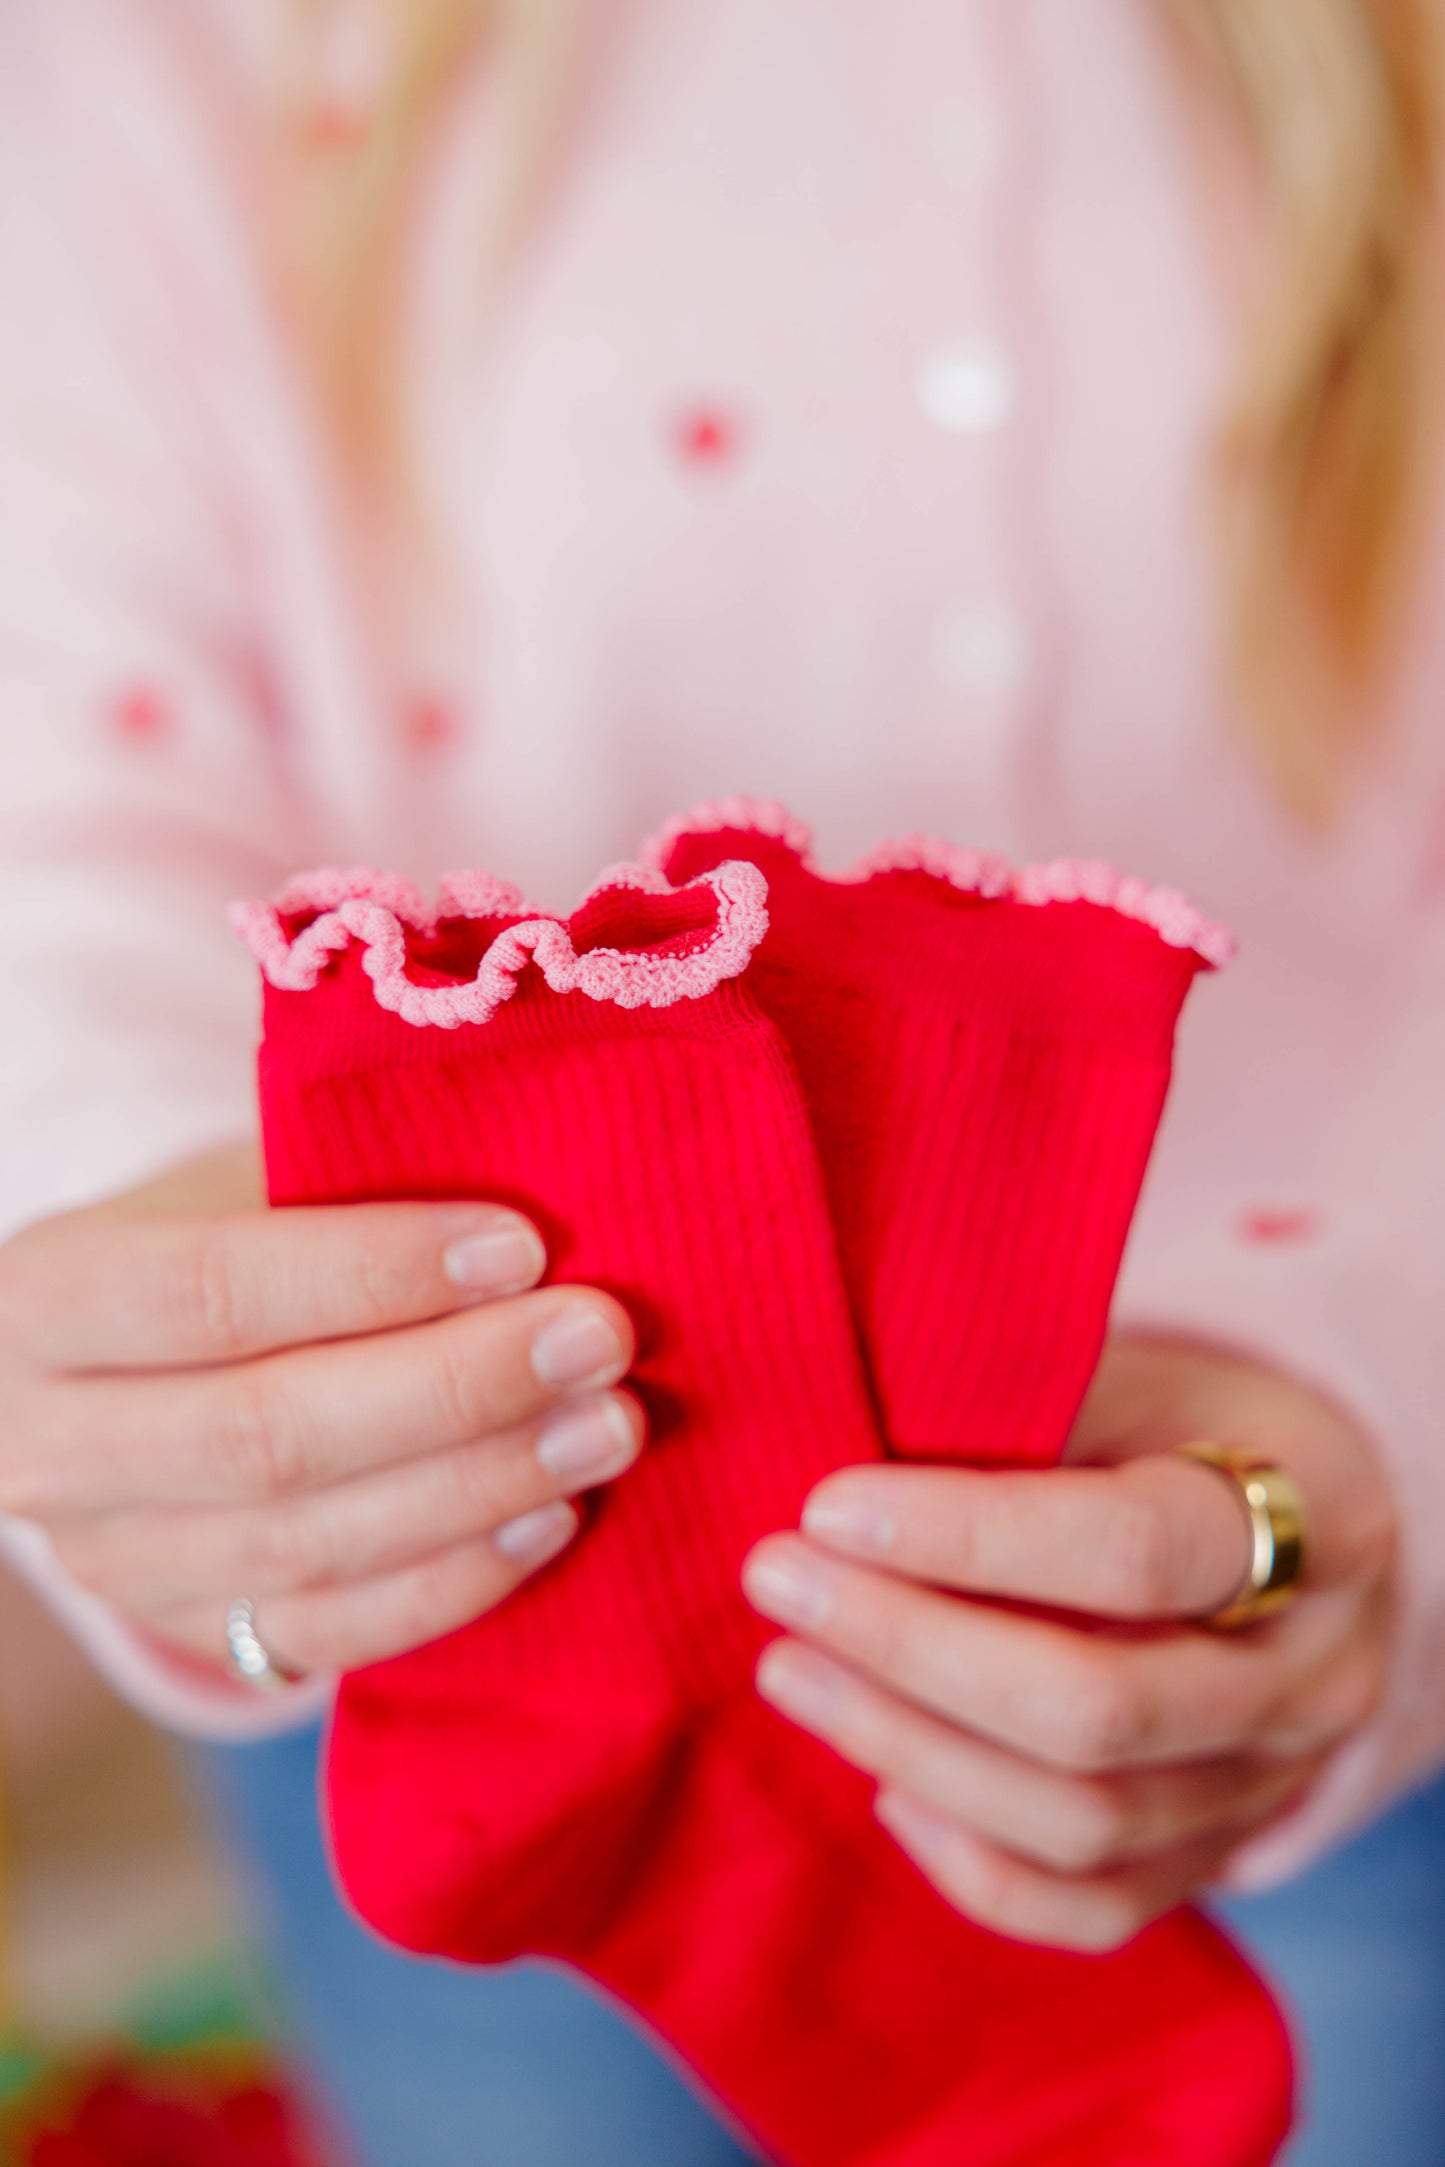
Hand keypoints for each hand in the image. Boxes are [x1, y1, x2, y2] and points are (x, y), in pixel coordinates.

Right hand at [0, 1144, 641, 1678]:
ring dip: (478, 1487)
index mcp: (48, 1301)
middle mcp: (51, 1447)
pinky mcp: (196, 1633)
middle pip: (265, 1434)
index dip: (372, 1272)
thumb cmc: (221, 1234)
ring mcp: (115, 1562)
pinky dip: (450, 1583)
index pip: (210, 1291)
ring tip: (604, 1427)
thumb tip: (535, 1220)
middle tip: (597, 1340)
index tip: (522, 1246)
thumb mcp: (240, 1182)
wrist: (136, 1363)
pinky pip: (329, 1636)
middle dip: (455, 1388)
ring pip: (306, 1545)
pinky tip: (549, 1519)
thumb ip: (346, 1195)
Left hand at [743, 1335, 1394, 1950]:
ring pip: (1084, 1822)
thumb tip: (851, 1442)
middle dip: (909, 1649)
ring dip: (909, 1747)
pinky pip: (1095, 1907)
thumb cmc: (1181, 1424)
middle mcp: (1315, 1674)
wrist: (1285, 1527)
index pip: (1135, 1551)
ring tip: (788, 1670)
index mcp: (1317, 1518)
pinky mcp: (1220, 1856)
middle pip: (1098, 1708)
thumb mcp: (1135, 1372)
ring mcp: (1274, 1783)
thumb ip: (1024, 1405)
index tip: (827, 1507)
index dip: (968, 1537)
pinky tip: (883, 1783)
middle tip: (777, 1580)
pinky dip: (973, 1863)